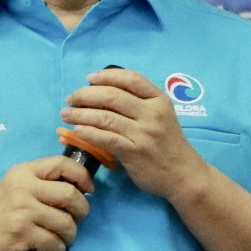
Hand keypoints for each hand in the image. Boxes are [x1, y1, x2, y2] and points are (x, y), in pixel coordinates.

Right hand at [0, 155, 95, 250]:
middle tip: (77, 218)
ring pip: (66, 223)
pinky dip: (58, 249)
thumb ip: (42, 180)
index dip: (82, 175)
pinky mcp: (23, 235)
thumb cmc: (0, 207)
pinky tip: (52, 249)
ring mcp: (23, 212)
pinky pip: (55, 243)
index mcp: (24, 172)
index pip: (61, 164)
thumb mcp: (16, 184)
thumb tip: (80, 185)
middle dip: (82, 210)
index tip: (89, 189)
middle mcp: (24, 188)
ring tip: (63, 237)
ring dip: (70, 234)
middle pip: (70, 195)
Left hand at [59, 68, 204, 200]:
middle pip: (112, 95)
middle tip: (71, 98)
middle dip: (85, 94)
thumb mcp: (162, 115)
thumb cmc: (168, 143)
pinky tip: (76, 130)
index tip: (89, 78)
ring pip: (104, 116)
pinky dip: (87, 132)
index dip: (106, 76)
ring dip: (80, 114)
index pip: (130, 78)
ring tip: (66, 114)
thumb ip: (140, 103)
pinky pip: (105, 138)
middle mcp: (152, 113)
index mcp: (159, 100)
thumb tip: (102, 92)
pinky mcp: (134, 152)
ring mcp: (143, 133)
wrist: (184, 175)